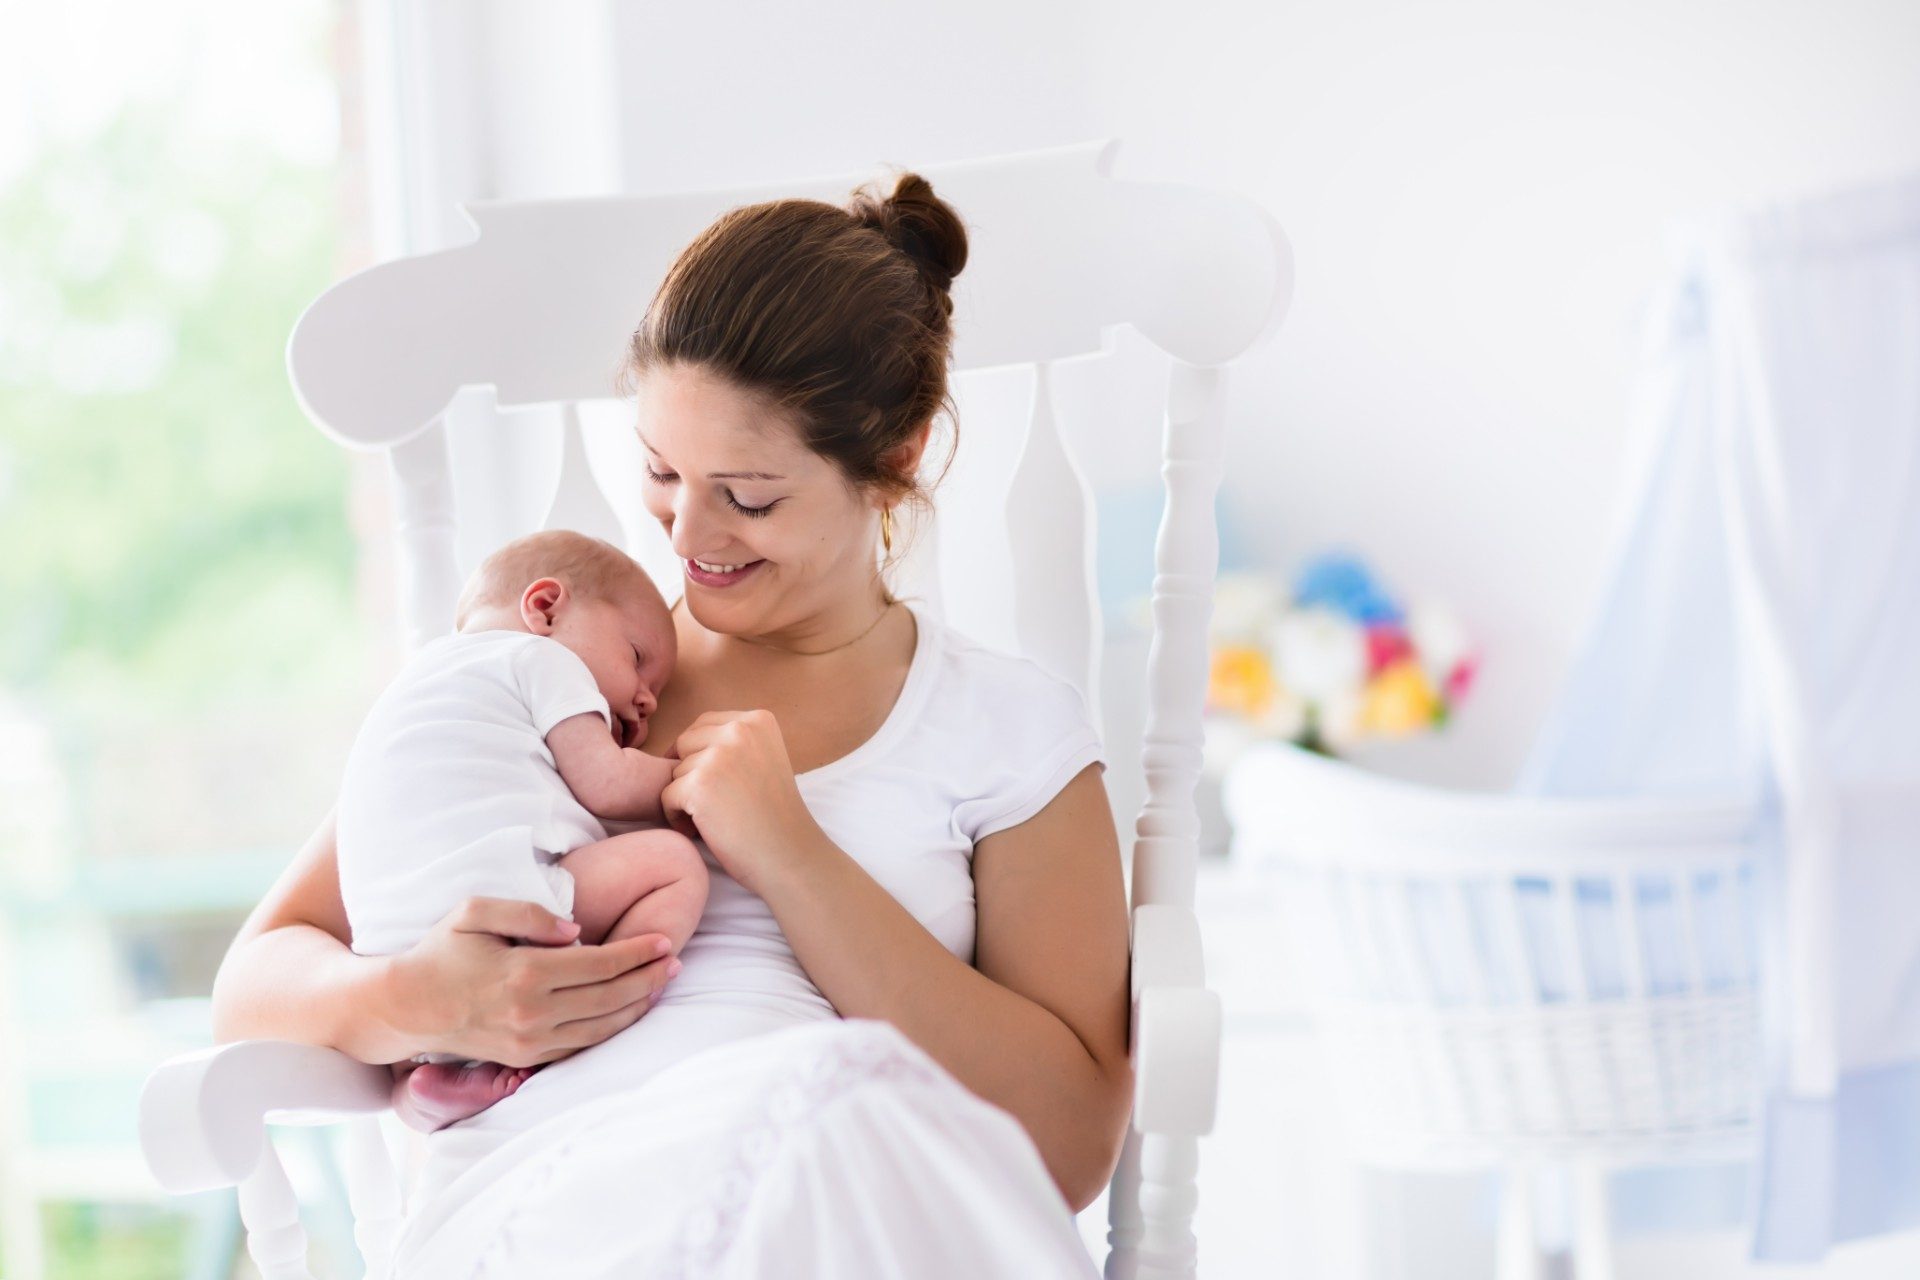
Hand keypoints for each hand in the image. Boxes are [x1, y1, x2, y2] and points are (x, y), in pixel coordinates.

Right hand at [389, 897, 679, 1066]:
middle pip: (609, 997)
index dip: (637, 954)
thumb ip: (527, 913)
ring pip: (600, 1027)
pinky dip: (611, 1030)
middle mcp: (531, 1012)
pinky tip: (628, 1012)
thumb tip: (575, 931)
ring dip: (637, 1007)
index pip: (600, 964)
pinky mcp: (524, 1058)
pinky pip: (580, 1046)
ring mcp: (529, 1041)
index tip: (664, 942)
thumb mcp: (474, 912)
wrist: (405, 1006)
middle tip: (676, 962)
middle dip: (649, 979)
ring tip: (662, 985)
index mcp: (524, 973)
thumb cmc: (441, 950)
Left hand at [661, 709, 825, 895]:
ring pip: (675, 771)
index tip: (716, 783)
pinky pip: (666, 796)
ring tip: (714, 818)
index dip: (700, 755)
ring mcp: (719, 756)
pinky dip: (677, 817)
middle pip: (685, 743)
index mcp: (757, 721)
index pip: (704, 724)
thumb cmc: (775, 816)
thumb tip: (679, 745)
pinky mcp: (700, 785)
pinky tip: (703, 830)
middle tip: (714, 803)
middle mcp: (739, 730)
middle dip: (691, 773)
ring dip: (685, 796)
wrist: (790, 855)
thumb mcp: (764, 759)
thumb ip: (733, 744)